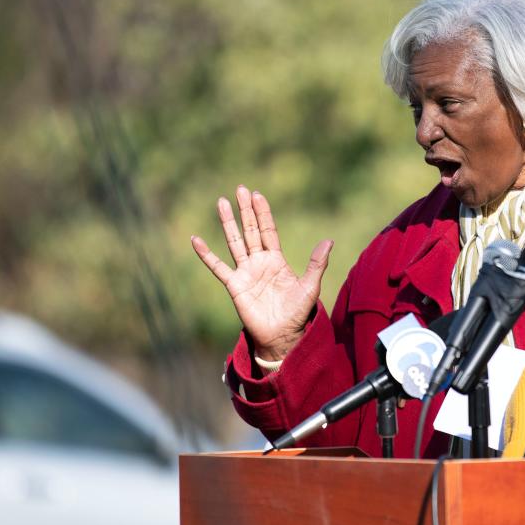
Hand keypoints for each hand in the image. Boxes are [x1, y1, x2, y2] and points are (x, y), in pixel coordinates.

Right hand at [191, 185, 332, 361]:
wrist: (282, 335)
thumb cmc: (298, 313)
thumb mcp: (310, 287)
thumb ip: (317, 264)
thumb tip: (329, 241)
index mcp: (277, 260)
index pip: (269, 231)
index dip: (263, 213)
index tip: (258, 195)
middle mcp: (260, 262)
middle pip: (251, 230)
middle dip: (246, 211)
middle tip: (240, 189)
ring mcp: (245, 272)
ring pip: (234, 242)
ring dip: (228, 223)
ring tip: (221, 202)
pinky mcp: (234, 285)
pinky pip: (217, 267)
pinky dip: (206, 254)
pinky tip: (195, 240)